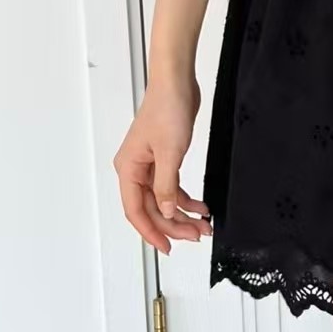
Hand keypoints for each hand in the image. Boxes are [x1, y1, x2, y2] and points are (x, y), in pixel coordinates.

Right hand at [113, 73, 210, 254]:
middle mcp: (135, 169)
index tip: (167, 247)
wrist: (177, 83)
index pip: (135, 211)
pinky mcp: (164, 159)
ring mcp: (149, 165)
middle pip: (151, 208)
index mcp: (128, 169)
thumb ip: (166, 186)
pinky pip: (172, 187)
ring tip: (203, 225)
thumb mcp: (170, 152)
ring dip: (182, 214)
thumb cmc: (167, 109)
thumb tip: (165, 212)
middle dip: (174, 225)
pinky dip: (186, 199)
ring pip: (163, 200)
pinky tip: (201, 207)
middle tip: (197, 236)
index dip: (151, 232)